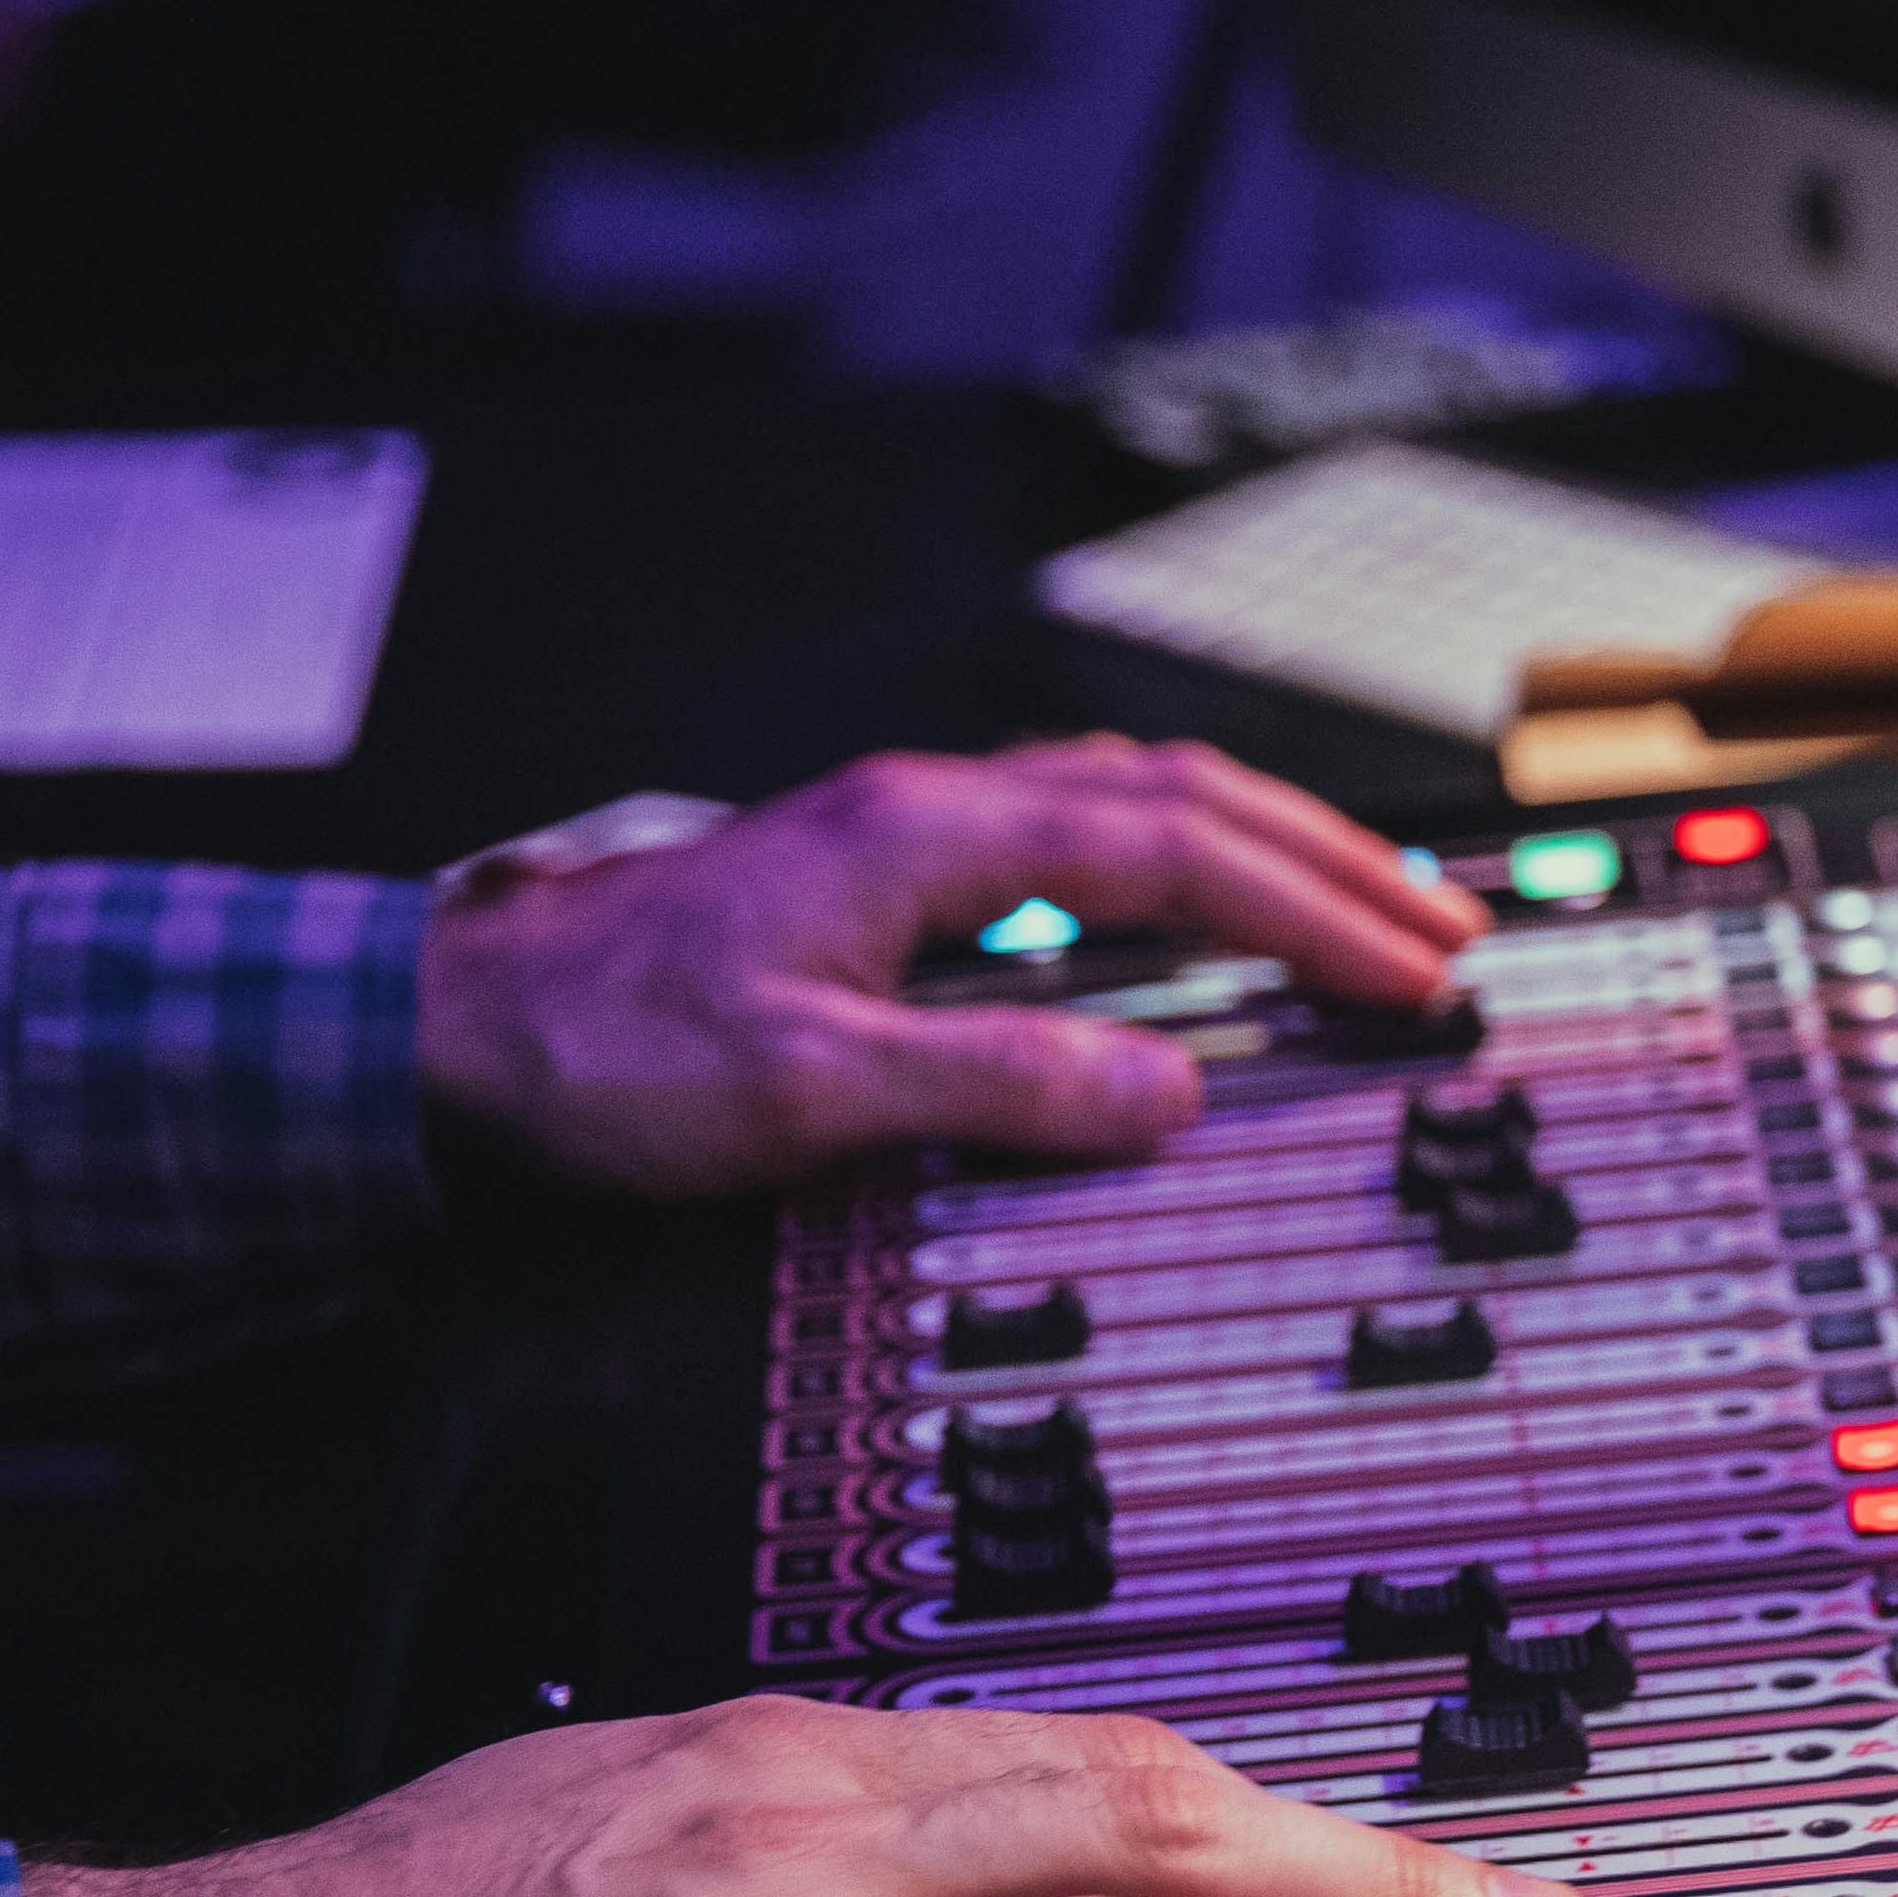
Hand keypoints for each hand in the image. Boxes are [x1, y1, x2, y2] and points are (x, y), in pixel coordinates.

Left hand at [416, 736, 1491, 1199]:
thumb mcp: (812, 1090)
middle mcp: (931, 812)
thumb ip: (999, 1086)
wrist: (453, 1032)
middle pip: (1183, 801)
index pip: (1177, 855)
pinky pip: (1080, 838)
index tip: (1413, 972)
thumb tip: (1165, 1095)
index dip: (1315, 914)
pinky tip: (1206, 907)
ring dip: (1268, 852)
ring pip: (1137, 803)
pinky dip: (1183, 863)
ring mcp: (909, 834)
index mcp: (932, 839)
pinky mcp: (885, 875)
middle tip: (1445, 930)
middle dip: (1332, 864)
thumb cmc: (605, 1058)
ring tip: (1368, 907)